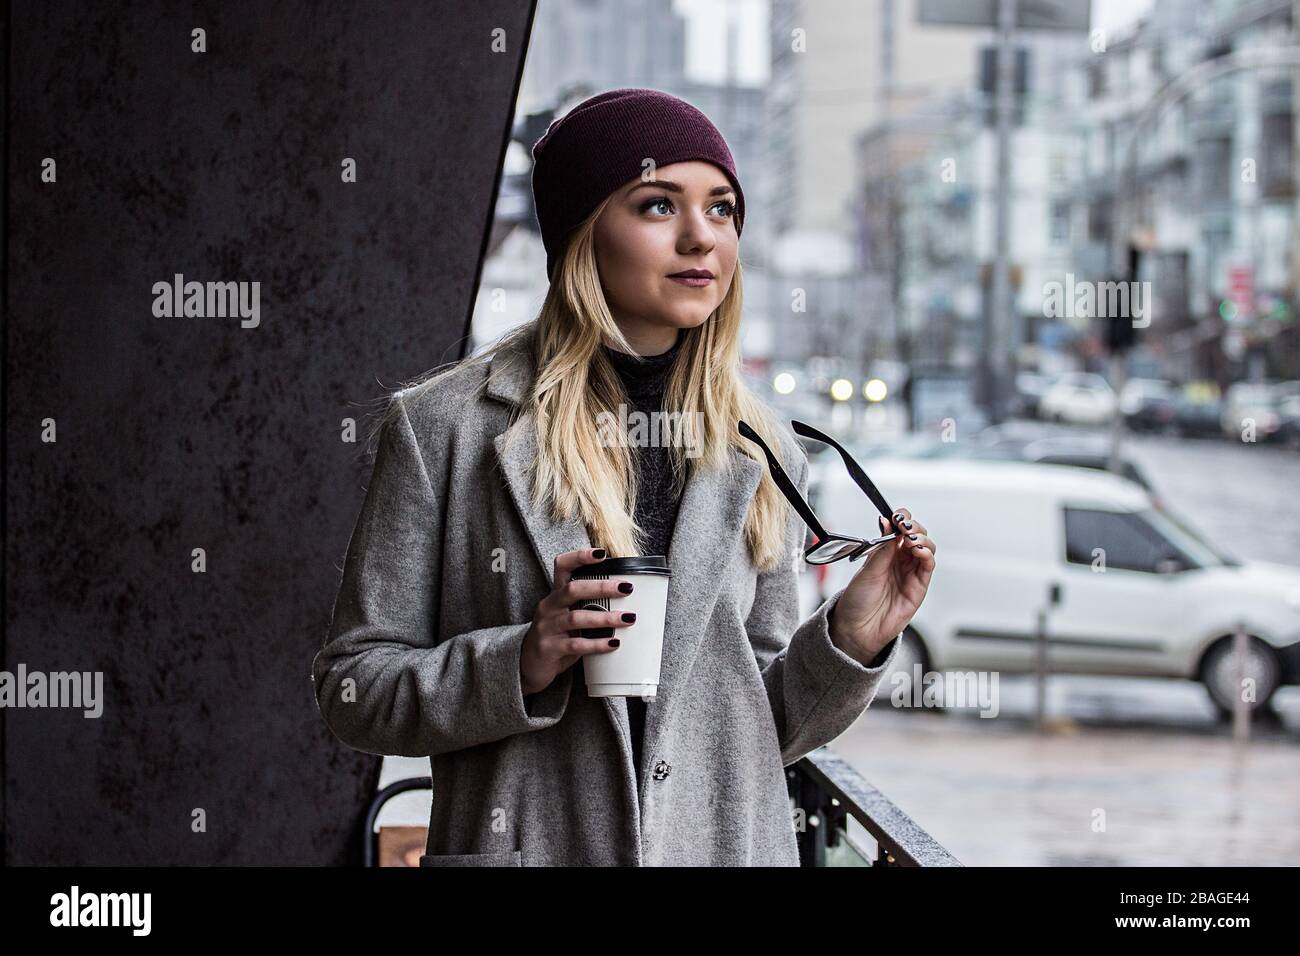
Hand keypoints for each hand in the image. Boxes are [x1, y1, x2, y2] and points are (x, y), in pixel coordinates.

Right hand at [519, 547, 638, 695]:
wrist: (529, 665)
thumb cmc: (556, 637)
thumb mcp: (567, 616)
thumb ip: (588, 606)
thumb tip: (625, 597)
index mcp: (555, 595)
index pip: (562, 566)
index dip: (580, 557)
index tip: (602, 553)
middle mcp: (549, 607)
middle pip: (573, 590)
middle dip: (601, 587)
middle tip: (625, 588)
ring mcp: (547, 628)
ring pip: (576, 618)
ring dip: (605, 618)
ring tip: (627, 618)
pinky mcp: (549, 648)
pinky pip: (576, 645)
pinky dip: (597, 644)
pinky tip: (613, 643)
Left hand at [828, 507, 935, 662]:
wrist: (858, 628)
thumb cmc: (858, 600)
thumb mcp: (867, 569)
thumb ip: (882, 547)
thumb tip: (886, 521)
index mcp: (885, 551)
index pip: (899, 527)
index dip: (901, 518)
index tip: (897, 515)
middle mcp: (900, 559)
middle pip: (917, 534)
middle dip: (913, 526)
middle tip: (904, 526)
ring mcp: (911, 572)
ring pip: (926, 547)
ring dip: (922, 538)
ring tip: (910, 539)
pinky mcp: (919, 586)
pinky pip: (929, 566)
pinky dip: (927, 555)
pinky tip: (918, 550)